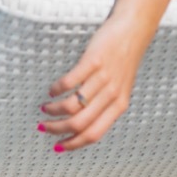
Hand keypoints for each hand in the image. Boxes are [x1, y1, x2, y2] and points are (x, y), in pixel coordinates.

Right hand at [40, 14, 149, 150]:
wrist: (133, 31)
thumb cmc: (123, 60)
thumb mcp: (120, 89)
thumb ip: (105, 106)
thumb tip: (81, 124)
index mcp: (119, 106)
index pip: (94, 134)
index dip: (73, 143)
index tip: (57, 145)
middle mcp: (112, 95)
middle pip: (79, 123)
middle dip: (57, 129)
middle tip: (43, 126)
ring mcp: (103, 78)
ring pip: (72, 106)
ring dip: (53, 110)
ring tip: (45, 107)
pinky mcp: (93, 62)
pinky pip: (69, 82)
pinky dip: (56, 89)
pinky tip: (51, 90)